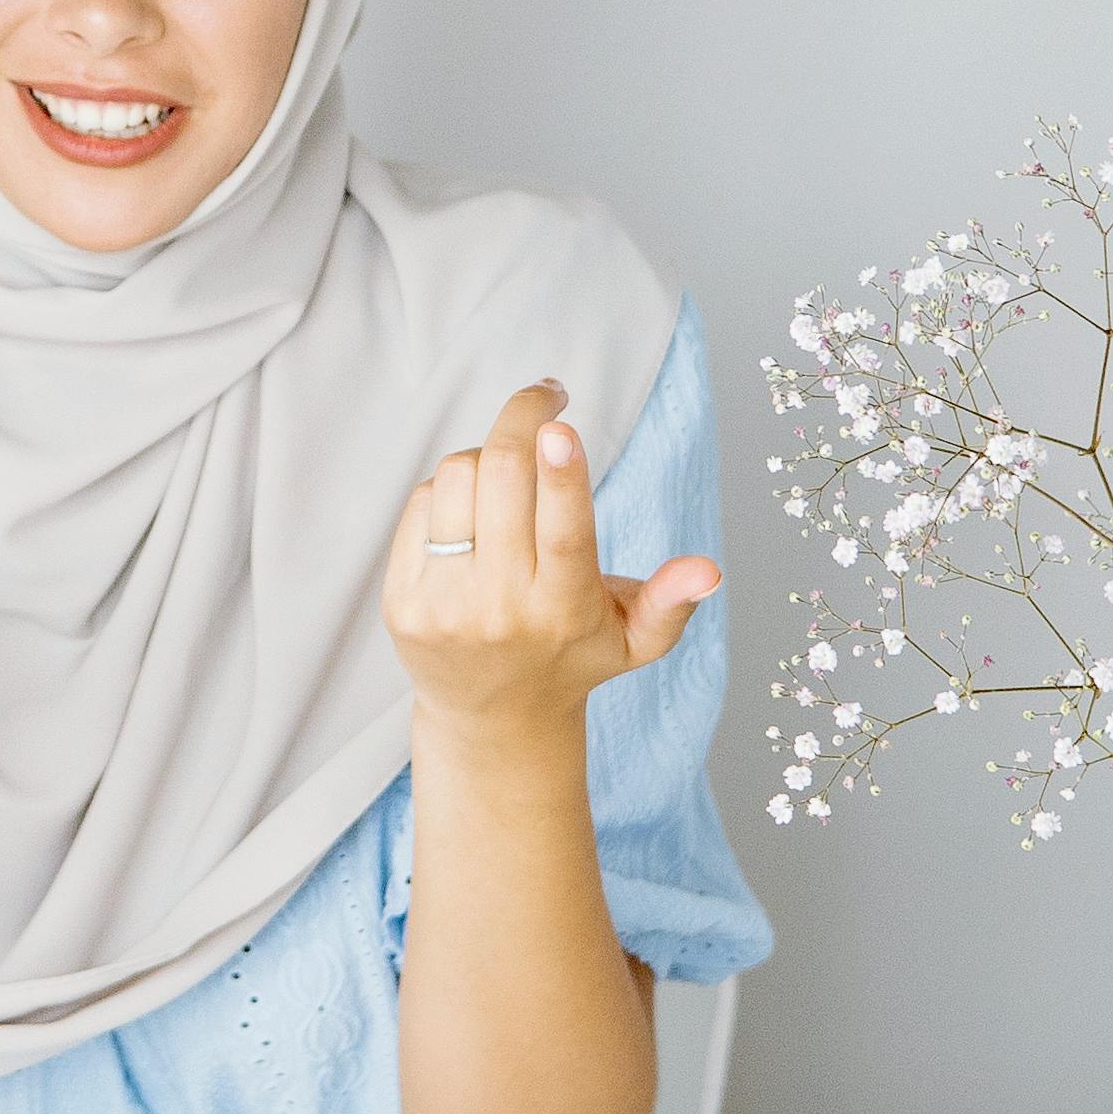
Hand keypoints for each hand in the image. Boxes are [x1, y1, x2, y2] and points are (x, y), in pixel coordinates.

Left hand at [386, 379, 717, 748]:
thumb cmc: (572, 657)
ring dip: (487, 457)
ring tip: (509, 476)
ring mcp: (445, 605)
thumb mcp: (634, 640)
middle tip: (546, 396)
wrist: (492, 717)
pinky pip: (421, 504)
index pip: (564, 534)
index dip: (561, 476)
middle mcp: (502, 609)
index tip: (559, 425)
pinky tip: (472, 513)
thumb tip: (709, 571)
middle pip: (504, 480)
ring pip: (458, 478)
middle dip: (524, 420)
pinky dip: (449, 491)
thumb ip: (670, 601)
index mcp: (565, 610)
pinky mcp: (402, 602)